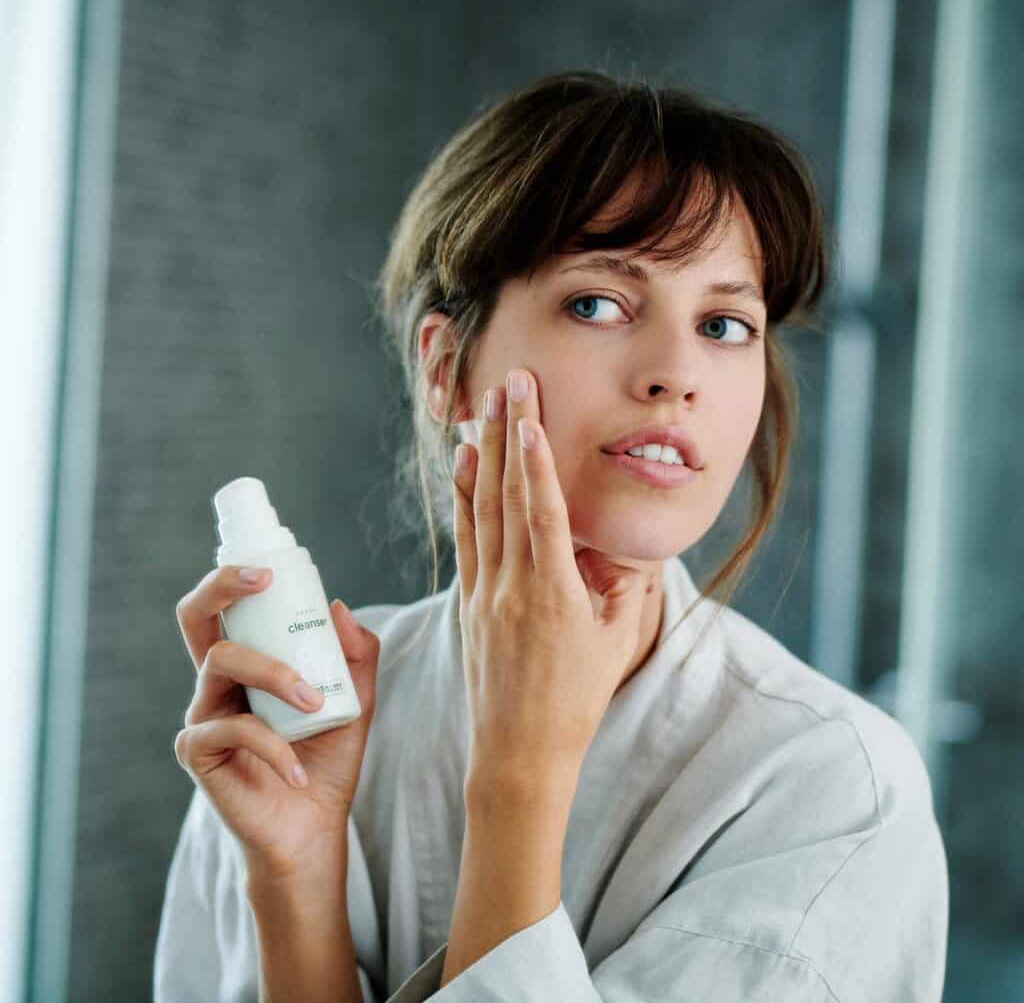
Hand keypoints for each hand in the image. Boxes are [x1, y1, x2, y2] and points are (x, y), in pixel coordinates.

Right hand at [173, 567, 379, 880]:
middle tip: (263, 582)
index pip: (228, 609)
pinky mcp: (197, 751)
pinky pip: (235, 729)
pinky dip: (275, 747)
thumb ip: (357, 655)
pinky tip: (299, 771)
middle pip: (194, 618)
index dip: (235, 579)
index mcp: (250, 663)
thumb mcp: (356, 700)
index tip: (271, 570)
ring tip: (315, 704)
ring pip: (223, 662)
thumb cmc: (328, 759)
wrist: (313, 825)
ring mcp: (203, 713)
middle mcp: (218, 681)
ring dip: (276, 674)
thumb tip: (338, 607)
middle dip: (220, 587)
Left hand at [451, 368, 647, 793]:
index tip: (529, 415)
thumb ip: (623, 587)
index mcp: (554, 595)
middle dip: (506, 435)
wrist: (519, 754)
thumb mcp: (615, 643)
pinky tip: (460, 466)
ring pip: (479, 511)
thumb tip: (623, 543)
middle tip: (507, 385)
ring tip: (479, 410)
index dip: (535, 459)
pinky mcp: (468, 603)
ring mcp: (484, 594)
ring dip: (480, 456)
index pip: (542, 512)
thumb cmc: (577, 701)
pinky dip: (461, 498)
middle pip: (505, 497)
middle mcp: (512, 587)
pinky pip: (464, 539)